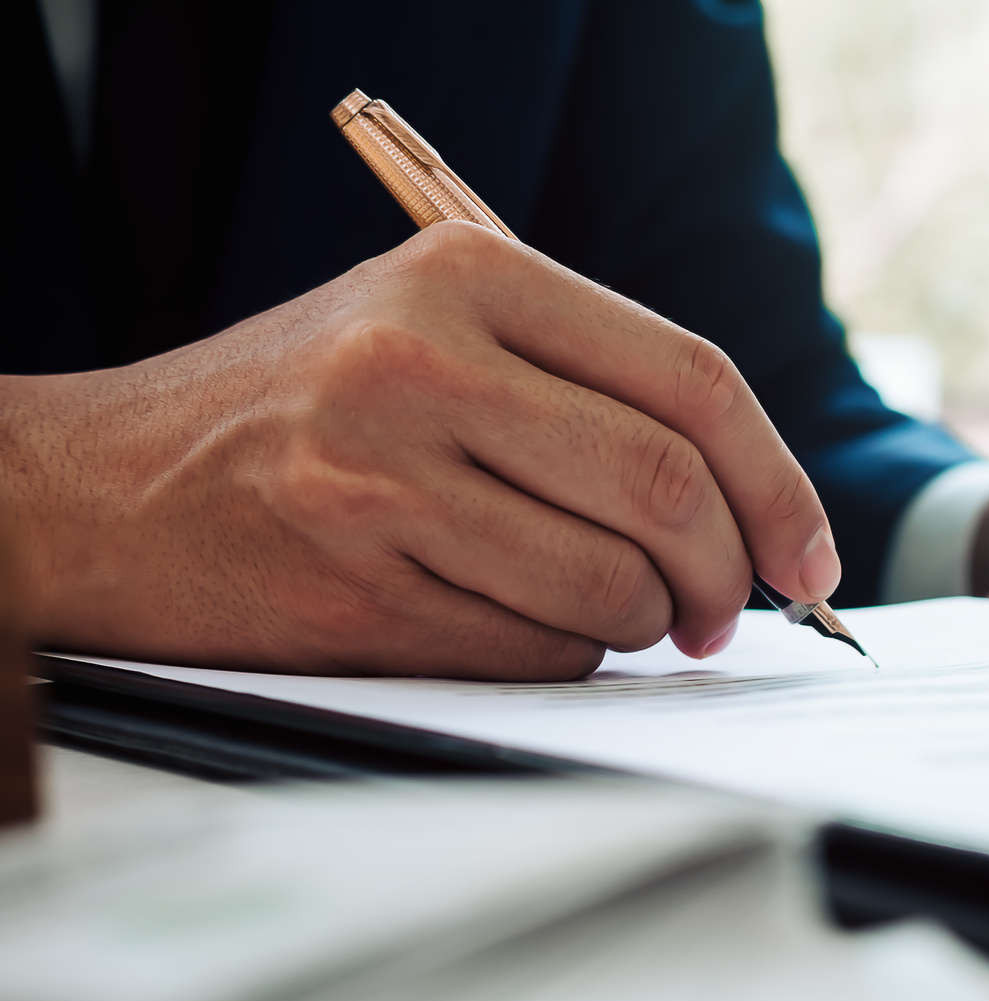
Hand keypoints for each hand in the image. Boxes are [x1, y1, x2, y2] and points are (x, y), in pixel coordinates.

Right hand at [0, 222, 838, 678]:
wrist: (98, 488)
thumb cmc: (298, 414)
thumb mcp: (427, 332)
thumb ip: (581, 385)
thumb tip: (755, 507)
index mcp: (465, 273)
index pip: (692, 380)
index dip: (781, 482)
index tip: (809, 558)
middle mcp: (422, 362)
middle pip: (667, 487)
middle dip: (726, 574)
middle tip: (722, 614)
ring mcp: (379, 477)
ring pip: (611, 584)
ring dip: (645, 625)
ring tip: (621, 617)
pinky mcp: (352, 588)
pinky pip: (538, 650)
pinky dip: (567, 657)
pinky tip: (526, 628)